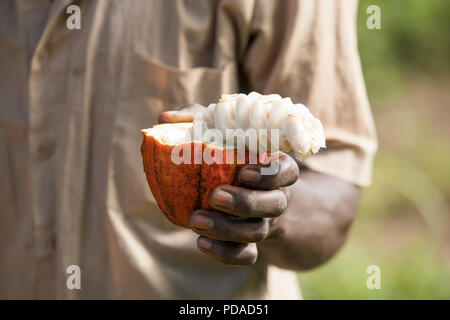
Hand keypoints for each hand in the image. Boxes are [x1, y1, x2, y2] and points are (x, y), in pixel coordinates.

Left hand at [158, 103, 358, 269]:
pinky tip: (201, 243)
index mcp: (274, 168)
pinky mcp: (250, 242)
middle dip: (246, 203)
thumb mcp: (220, 132)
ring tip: (195, 221)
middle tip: (215, 196)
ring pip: (258, 232)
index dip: (270, 173)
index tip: (243, 171)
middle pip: (275, 205)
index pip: (286, 171)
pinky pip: (247, 255)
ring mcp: (264, 222)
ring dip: (228, 229)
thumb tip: (165, 117)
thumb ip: (197, 120)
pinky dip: (226, 253)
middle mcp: (275, 196)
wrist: (247, 191)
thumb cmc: (231, 155)